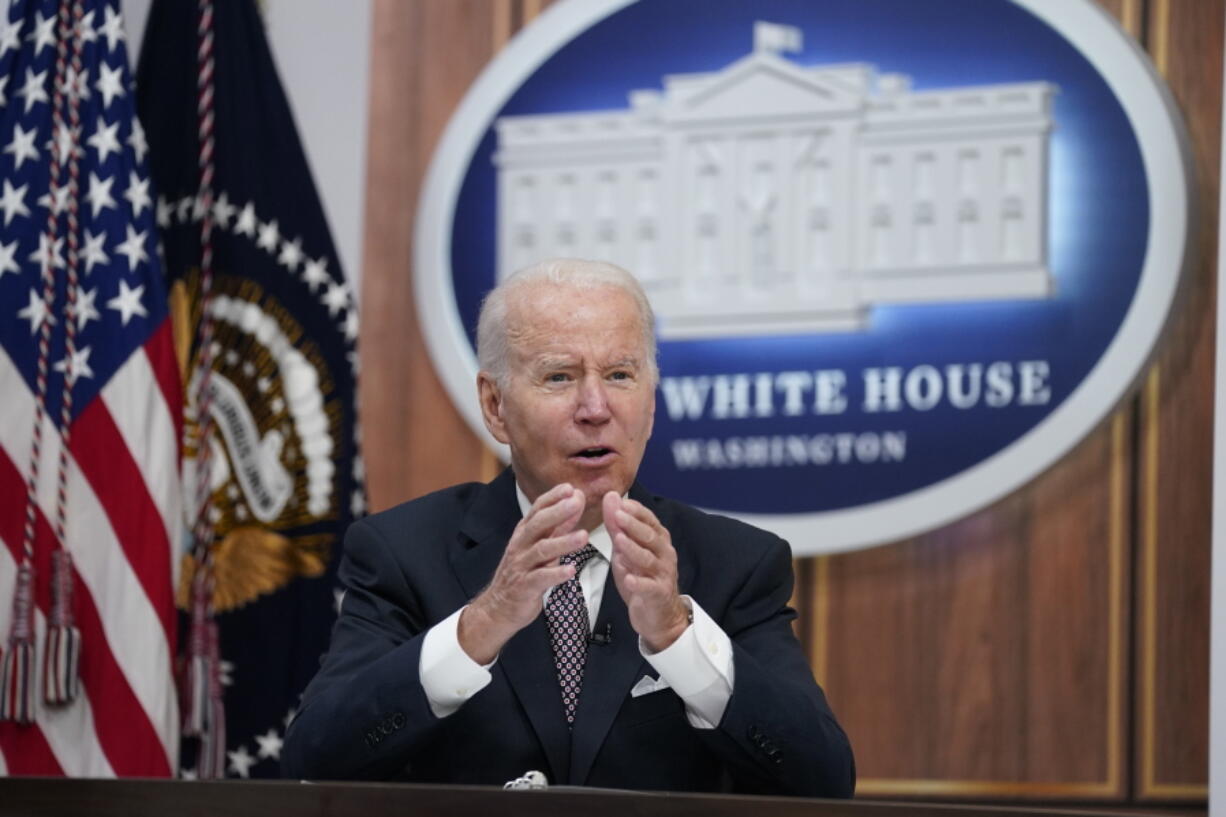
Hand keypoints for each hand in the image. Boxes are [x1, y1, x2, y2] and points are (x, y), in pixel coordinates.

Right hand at [458, 483, 586, 663]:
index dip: (553, 498)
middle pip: (538, 525)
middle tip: (577, 502)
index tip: (570, 488)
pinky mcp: (524, 587)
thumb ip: (557, 528)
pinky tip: (571, 570)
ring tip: (584, 536)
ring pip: (541, 550)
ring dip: (563, 542)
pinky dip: (556, 574)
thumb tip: (575, 505)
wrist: (498, 607)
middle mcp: (521, 546)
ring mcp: (521, 566)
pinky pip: (540, 579)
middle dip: (558, 512)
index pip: (537, 510)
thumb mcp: (539, 547)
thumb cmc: (523, 573)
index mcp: (524, 534)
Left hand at [604, 492, 689, 651]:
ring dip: (633, 549)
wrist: (659, 615)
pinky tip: (628, 578)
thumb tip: (611, 498)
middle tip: (618, 514)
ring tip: (619, 541)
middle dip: (633, 525)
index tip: (620, 502)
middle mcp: (664, 554)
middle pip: (650, 537)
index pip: (649, 520)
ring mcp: (662, 574)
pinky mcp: (658, 594)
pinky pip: (649, 587)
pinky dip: (638, 582)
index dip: (635, 511)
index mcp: (658, 541)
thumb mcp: (625, 550)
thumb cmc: (642, 578)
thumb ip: (617, 526)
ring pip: (649, 559)